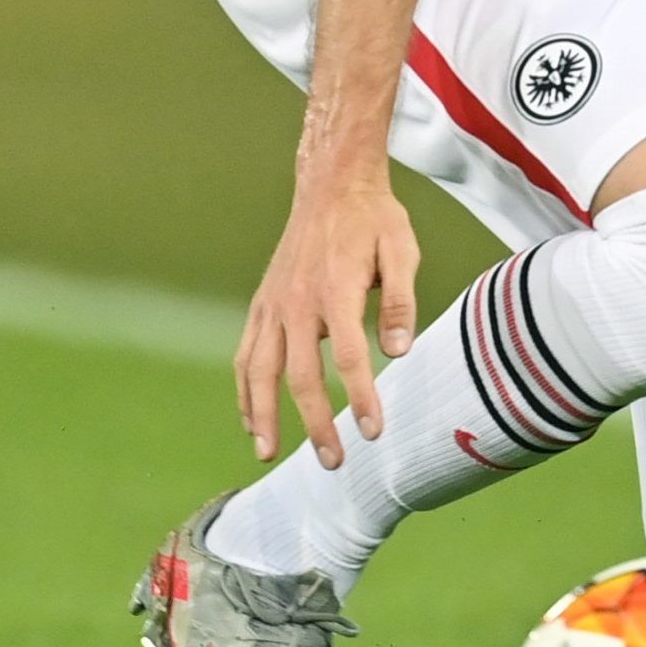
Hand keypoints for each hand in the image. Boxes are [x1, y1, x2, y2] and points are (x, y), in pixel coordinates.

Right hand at [234, 180, 421, 467]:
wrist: (331, 184)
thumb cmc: (373, 219)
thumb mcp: (401, 251)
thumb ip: (399, 304)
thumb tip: (399, 353)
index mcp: (335, 290)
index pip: (350, 358)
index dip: (361, 398)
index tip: (373, 432)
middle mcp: (297, 302)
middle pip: (301, 376)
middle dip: (315, 423)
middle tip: (333, 461)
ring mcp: (273, 304)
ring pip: (260, 371)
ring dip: (263, 415)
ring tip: (268, 454)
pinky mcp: (261, 304)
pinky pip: (245, 354)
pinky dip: (244, 390)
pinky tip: (251, 419)